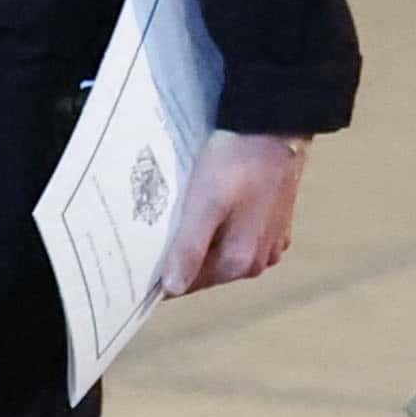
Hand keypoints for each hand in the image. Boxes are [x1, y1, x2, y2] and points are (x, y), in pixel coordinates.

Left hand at [161, 130, 307, 294]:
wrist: (276, 126)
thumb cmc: (237, 163)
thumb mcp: (204, 204)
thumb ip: (189, 249)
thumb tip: (172, 290)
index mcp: (241, 262)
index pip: (191, 283)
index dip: (164, 275)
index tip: (138, 265)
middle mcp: (260, 260)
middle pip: (208, 269)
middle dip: (183, 257)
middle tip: (153, 238)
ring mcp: (271, 242)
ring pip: (223, 252)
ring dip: (202, 242)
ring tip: (179, 221)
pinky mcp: (276, 223)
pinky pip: (240, 236)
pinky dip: (222, 229)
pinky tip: (209, 211)